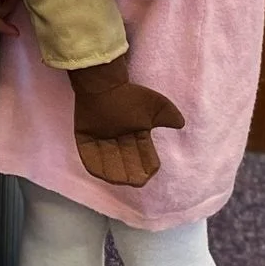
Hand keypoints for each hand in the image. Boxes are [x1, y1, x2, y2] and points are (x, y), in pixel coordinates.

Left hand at [68, 57, 185, 187]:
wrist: (103, 85)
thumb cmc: (129, 94)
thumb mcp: (156, 105)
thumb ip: (168, 116)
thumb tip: (180, 124)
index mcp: (136, 134)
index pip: (144, 156)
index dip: (148, 164)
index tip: (153, 169)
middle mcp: (118, 139)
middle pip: (126, 163)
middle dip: (132, 172)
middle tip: (137, 180)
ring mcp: (100, 139)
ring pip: (108, 163)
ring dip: (116, 174)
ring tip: (124, 180)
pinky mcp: (83, 138)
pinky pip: (88, 157)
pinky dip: (96, 168)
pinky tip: (106, 175)